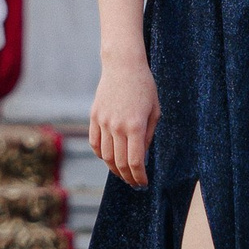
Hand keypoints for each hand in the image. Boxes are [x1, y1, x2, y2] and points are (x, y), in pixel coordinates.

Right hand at [91, 57, 160, 187]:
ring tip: (122, 172)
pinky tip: (109, 158)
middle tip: (134, 182)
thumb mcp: (154, 111)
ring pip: (105, 156)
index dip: (139, 176)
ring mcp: (103, 122)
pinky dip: (101, 154)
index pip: (135, 162)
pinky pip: (95, 143)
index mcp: (136, 126)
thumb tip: (142, 155)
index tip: (143, 182)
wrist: (123, 66)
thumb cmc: (144, 87)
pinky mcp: (94, 117)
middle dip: (128, 177)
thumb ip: (148, 135)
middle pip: (119, 163)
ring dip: (114, 168)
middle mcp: (117, 127)